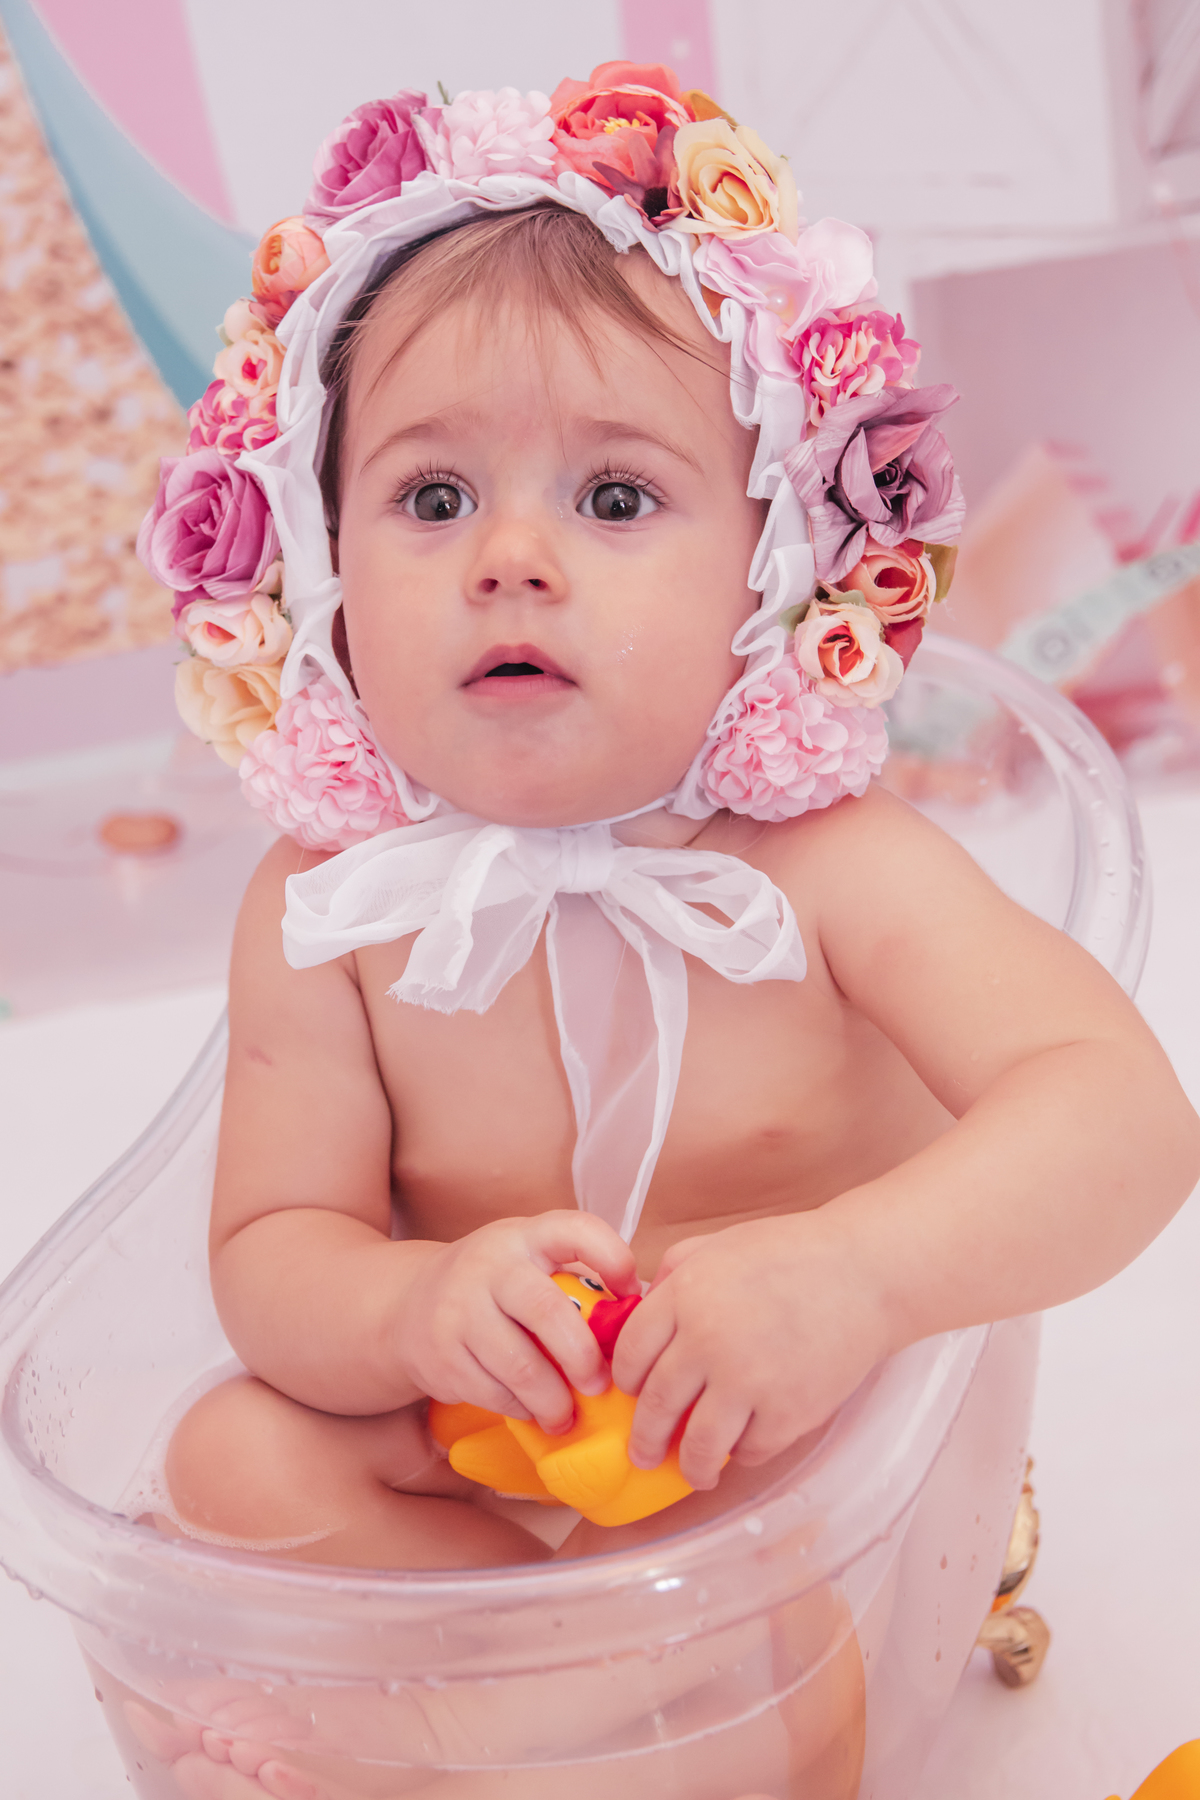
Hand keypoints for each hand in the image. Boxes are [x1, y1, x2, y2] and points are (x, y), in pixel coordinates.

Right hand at [393, 1212, 638, 1434]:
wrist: (405, 1305)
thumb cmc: (492, 1288)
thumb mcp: (528, 1264)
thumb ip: (576, 1281)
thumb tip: (643, 1315)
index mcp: (524, 1237)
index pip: (575, 1230)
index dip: (612, 1258)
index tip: (631, 1294)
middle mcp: (490, 1266)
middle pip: (548, 1312)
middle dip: (583, 1357)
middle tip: (601, 1384)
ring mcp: (459, 1310)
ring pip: (521, 1366)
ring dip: (553, 1400)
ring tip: (567, 1415)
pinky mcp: (441, 1355)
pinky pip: (494, 1393)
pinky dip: (520, 1408)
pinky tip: (529, 1409)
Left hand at [612, 1213, 894, 1489]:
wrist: (865, 1273)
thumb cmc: (793, 1254)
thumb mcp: (719, 1245)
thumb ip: (674, 1273)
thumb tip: (642, 1310)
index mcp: (686, 1296)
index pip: (630, 1353)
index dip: (624, 1379)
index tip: (630, 1392)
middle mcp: (708, 1341)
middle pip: (656, 1406)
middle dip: (644, 1438)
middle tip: (642, 1452)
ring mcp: (748, 1381)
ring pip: (698, 1445)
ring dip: (689, 1466)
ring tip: (691, 1471)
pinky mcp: (788, 1413)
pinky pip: (750, 1451)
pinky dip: (743, 1454)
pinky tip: (743, 1446)